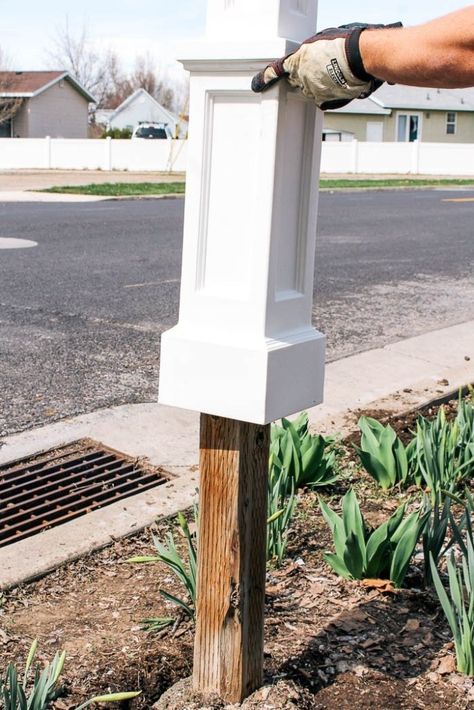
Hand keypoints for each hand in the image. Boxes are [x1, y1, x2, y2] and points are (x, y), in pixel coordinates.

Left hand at [251, 22, 401, 109]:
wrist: (363, 56)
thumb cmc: (345, 43)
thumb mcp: (321, 40)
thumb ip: (309, 52)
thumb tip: (310, 58)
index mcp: (297, 61)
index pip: (275, 70)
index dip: (264, 77)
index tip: (256, 83)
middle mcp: (301, 78)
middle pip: (296, 79)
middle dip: (304, 73)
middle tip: (322, 65)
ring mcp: (313, 91)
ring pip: (309, 89)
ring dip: (318, 82)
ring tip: (335, 71)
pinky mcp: (325, 101)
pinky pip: (322, 98)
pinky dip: (328, 92)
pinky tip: (338, 83)